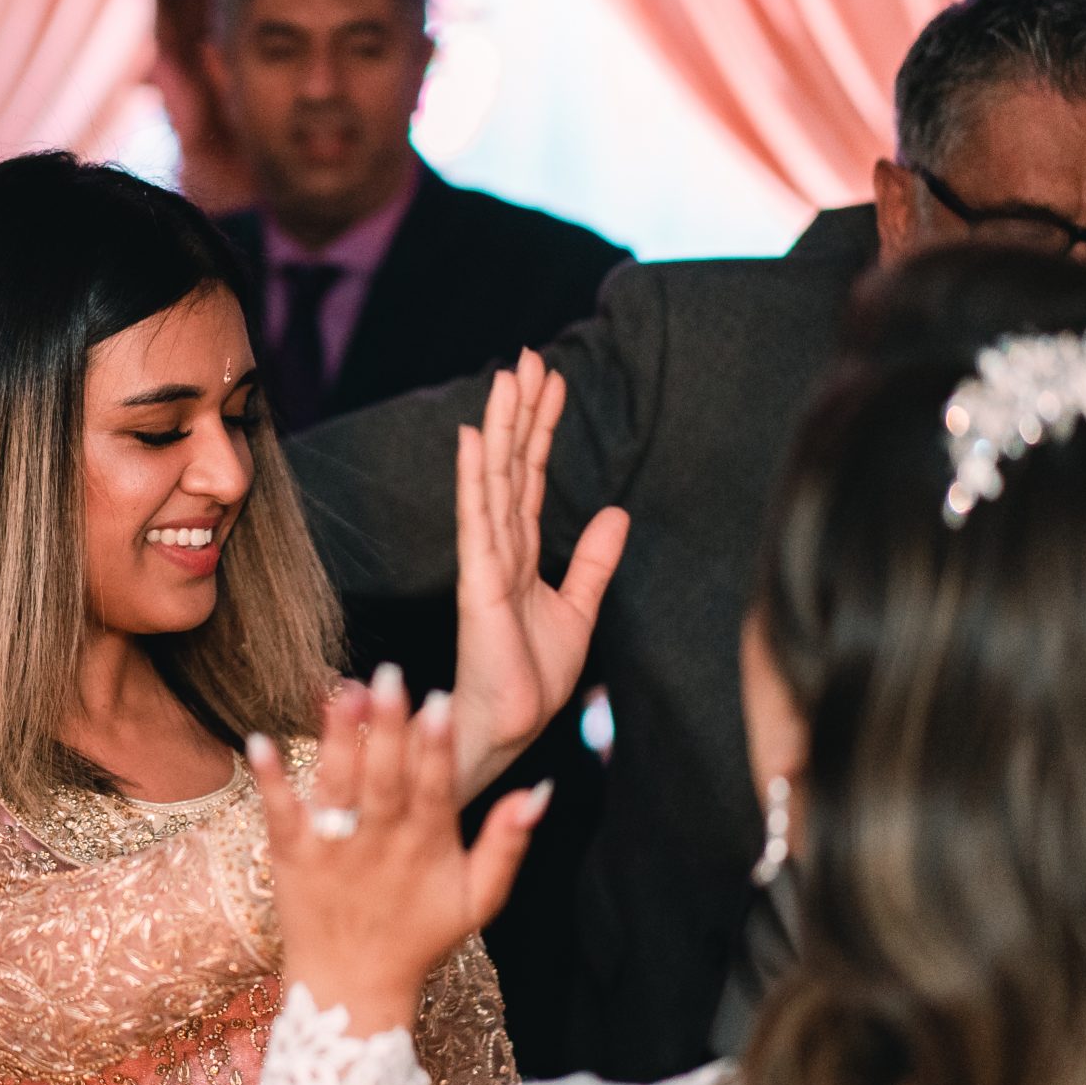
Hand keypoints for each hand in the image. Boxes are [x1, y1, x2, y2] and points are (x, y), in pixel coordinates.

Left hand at [248, 665, 548, 1036]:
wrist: (354, 988)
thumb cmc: (419, 937)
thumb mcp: (479, 899)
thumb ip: (508, 844)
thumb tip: (538, 791)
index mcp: (427, 845)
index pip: (436, 787)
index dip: (438, 748)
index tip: (439, 702)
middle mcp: (380, 842)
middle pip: (385, 777)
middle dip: (387, 727)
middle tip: (389, 675)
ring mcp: (334, 848)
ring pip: (337, 786)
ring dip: (336, 740)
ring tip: (339, 693)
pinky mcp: (292, 856)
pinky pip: (280, 814)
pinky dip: (271, 780)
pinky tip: (260, 742)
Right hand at [452, 349, 628, 796]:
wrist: (510, 726)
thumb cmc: (531, 678)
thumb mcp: (578, 609)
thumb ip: (591, 561)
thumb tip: (614, 513)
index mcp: (520, 554)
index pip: (530, 477)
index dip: (541, 428)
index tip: (551, 379)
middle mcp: (499, 549)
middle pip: (510, 466)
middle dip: (520, 412)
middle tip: (528, 357)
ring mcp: (485, 563)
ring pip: (493, 481)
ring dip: (499, 429)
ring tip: (507, 378)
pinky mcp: (479, 584)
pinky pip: (477, 521)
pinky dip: (474, 479)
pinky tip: (471, 440)